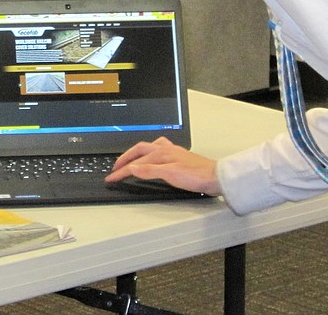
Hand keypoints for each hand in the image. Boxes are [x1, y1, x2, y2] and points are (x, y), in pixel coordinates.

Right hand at [106, 137, 220, 194]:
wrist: (216, 178)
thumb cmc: (196, 175)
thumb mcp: (169, 174)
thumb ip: (149, 171)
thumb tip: (132, 168)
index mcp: (161, 153)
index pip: (136, 162)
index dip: (122, 171)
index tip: (111, 177)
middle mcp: (166, 150)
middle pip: (140, 150)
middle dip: (125, 158)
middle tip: (116, 168)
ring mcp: (173, 153)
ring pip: (149, 148)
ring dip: (137, 153)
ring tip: (130, 160)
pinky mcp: (179, 158)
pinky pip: (159, 151)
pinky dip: (151, 154)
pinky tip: (153, 159)